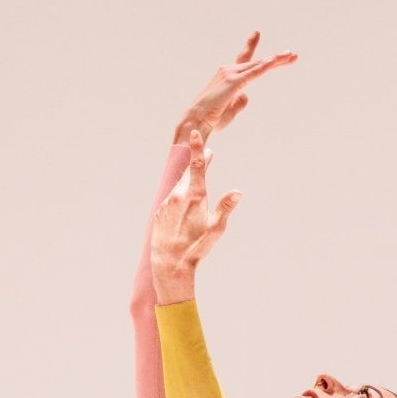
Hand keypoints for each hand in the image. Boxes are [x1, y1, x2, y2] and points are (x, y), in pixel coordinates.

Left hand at [151, 129, 239, 302]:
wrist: (170, 264)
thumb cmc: (196, 247)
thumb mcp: (216, 229)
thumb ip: (226, 208)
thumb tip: (237, 192)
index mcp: (194, 195)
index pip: (196, 165)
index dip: (197, 148)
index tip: (195, 133)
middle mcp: (178, 195)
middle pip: (188, 174)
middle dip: (198, 165)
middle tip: (207, 157)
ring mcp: (167, 203)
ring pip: (179, 188)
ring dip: (188, 185)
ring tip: (196, 191)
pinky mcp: (159, 212)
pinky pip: (171, 201)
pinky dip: (178, 201)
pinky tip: (182, 212)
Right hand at [174, 29, 296, 144]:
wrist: (197, 122)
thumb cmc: (212, 119)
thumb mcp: (231, 110)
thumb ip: (240, 101)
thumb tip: (246, 95)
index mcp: (230, 77)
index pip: (246, 61)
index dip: (255, 50)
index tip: (259, 35)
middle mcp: (229, 70)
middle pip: (258, 63)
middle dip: (277, 59)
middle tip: (293, 55)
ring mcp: (231, 74)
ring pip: (258, 65)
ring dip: (276, 61)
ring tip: (291, 56)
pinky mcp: (233, 82)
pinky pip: (252, 73)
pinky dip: (263, 67)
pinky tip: (273, 61)